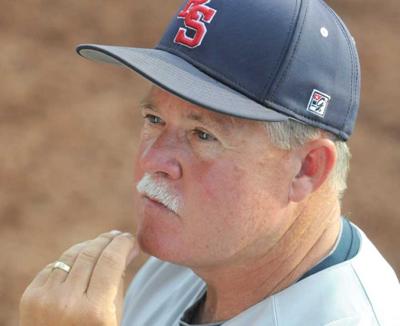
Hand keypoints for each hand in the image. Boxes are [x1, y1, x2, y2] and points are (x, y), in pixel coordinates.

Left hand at [20, 230, 137, 325]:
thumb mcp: (113, 315)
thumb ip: (118, 280)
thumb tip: (127, 247)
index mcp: (95, 310)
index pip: (111, 261)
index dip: (122, 243)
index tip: (130, 239)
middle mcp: (68, 302)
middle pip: (91, 253)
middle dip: (108, 240)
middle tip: (118, 236)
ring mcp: (45, 298)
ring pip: (72, 254)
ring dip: (90, 246)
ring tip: (101, 244)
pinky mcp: (31, 296)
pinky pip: (55, 266)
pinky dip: (70, 261)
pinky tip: (80, 261)